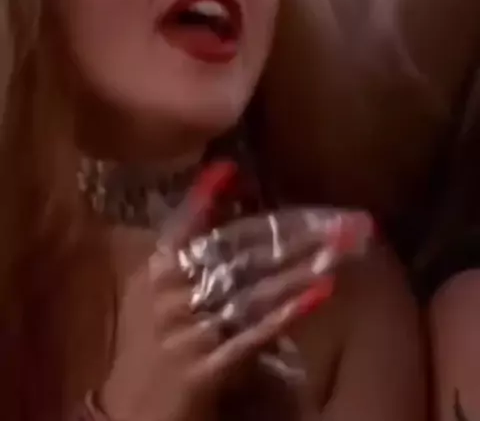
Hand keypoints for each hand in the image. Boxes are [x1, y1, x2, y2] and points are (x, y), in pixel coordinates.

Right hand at [98, 162, 371, 420]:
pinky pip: (252, 334)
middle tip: (338, 221)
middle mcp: (170, 294)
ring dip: (298, 268)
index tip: (230, 169)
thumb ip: (193, 246)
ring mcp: (185, 331)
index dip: (206, 197)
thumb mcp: (165, 292)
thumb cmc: (155, 343)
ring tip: (337, 249)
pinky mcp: (203, 369)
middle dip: (291, 235)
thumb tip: (228, 192)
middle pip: (236, 255)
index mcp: (159, 270)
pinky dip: (287, 312)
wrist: (137, 412)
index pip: (185, 225)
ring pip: (250, 290)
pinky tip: (320, 293)